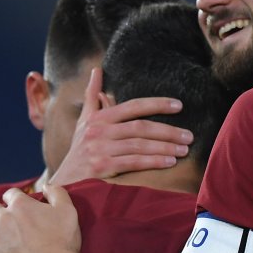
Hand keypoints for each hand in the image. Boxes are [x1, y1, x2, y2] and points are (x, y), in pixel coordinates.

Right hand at [49, 68, 191, 185]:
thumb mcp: (83, 122)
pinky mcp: (102, 168)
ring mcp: (99, 149)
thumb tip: (97, 70)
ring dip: (165, 147)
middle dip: (168, 131)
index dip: (157, 104)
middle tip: (189, 136)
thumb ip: (92, 97)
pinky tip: (170, 162)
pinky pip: (133, 162)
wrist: (63, 182)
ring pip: (139, 145)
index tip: (179, 106)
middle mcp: (98, 131)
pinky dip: (153, 161)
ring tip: (183, 150)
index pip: (133, 106)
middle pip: (140, 127)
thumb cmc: (79, 150)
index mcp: (98, 118)